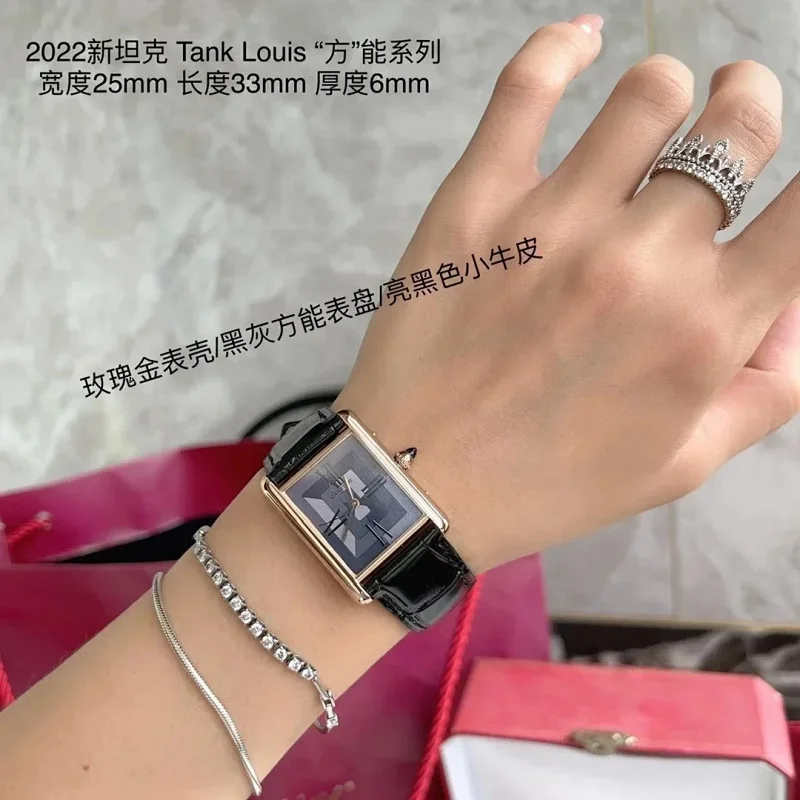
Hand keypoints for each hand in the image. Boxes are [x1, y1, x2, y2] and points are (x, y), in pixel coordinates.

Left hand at [336, 16, 799, 572]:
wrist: (417, 484)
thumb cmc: (549, 483)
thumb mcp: (681, 463)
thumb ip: (766, 385)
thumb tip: (793, 301)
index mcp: (706, 329)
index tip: (780, 186)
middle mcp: (643, 262)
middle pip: (736, 128)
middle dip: (748, 111)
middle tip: (730, 119)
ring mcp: (554, 223)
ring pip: (648, 94)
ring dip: (666, 93)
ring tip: (651, 116)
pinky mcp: (475, 203)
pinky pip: (528, 85)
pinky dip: (561, 47)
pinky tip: (580, 40)